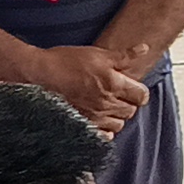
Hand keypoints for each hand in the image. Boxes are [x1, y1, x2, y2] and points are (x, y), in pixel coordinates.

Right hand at [28, 43, 148, 133]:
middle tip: (118, 95)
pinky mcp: (83, 125)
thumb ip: (124, 55)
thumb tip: (144, 48)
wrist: (39, 76)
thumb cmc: (66, 61)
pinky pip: (103, 135)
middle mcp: (107, 103)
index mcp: (114, 83)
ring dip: (117, 116)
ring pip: (119, 124)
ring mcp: (95, 117)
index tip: (133, 88)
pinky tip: (98, 118)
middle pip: (131, 111)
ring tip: (107, 106)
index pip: (142, 96)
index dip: (140, 91)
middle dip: (128, 103)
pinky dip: (104, 129)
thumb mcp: (98, 53)